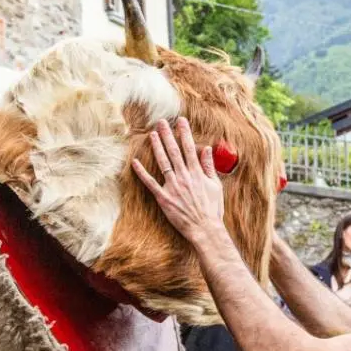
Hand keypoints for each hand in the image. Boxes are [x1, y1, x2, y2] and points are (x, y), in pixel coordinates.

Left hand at [131, 118, 224, 246]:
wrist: (205, 229)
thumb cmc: (212, 209)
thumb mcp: (216, 186)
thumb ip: (209, 167)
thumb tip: (206, 149)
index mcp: (197, 173)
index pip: (189, 148)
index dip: (184, 133)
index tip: (181, 121)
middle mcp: (184, 177)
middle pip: (174, 151)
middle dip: (168, 135)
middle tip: (161, 122)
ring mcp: (173, 187)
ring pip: (162, 162)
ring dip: (156, 147)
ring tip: (152, 134)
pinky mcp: (164, 198)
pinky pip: (150, 183)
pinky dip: (142, 172)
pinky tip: (135, 162)